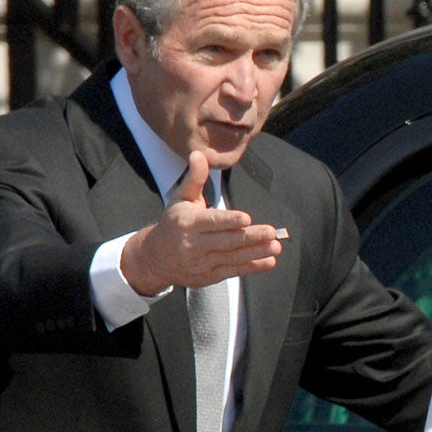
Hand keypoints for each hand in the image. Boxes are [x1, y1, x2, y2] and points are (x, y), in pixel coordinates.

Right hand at [119, 150, 286, 294]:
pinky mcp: (208, 276)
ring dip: (256, 252)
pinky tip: (268, 261)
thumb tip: (199, 154)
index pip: (211, 222)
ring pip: (232, 257)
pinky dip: (252, 267)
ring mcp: (201, 263)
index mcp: (187, 223)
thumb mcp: (180, 198)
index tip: (246, 219)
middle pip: (225, 241)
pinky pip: (233, 271)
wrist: (155, 258)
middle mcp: (193, 244)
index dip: (228, 221)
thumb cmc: (173, 223)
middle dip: (250, 237)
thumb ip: (195, 178)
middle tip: (271, 232)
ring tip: (276, 246)